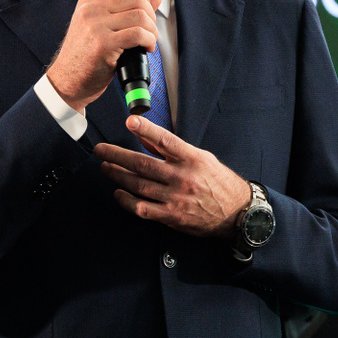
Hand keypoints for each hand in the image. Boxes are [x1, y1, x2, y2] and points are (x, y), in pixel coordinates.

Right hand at [46, 0, 159, 111]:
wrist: (67, 80)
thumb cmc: (84, 55)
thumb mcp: (101, 25)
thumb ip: (126, 8)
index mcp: (90, 0)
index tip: (145, 8)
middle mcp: (91, 9)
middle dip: (151, 14)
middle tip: (149, 30)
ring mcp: (95, 25)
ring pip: (140, 16)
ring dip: (152, 31)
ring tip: (148, 41)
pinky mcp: (103, 44)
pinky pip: (137, 34)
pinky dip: (149, 41)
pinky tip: (146, 48)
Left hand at [96, 116, 251, 236]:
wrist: (236, 213)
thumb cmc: (218, 182)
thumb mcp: (202, 158)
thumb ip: (173, 150)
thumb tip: (145, 137)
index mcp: (192, 158)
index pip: (165, 140)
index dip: (146, 129)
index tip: (130, 121)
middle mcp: (182, 177)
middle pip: (142, 164)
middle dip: (117, 155)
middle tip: (101, 150)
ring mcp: (175, 198)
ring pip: (138, 185)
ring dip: (118, 175)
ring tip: (105, 167)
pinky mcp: (171, 216)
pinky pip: (142, 208)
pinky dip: (127, 200)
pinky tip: (118, 193)